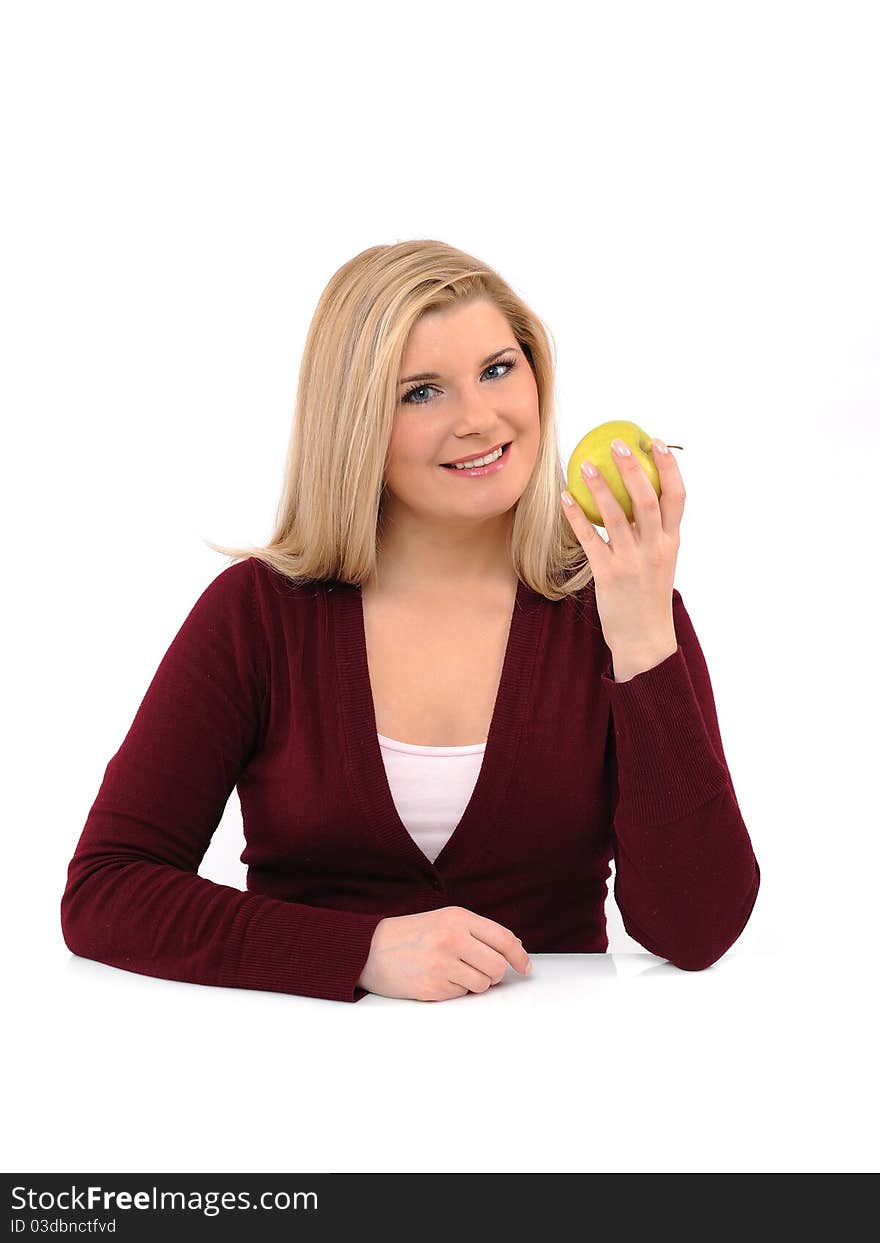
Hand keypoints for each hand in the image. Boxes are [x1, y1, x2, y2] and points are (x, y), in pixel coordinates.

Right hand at [356, 907, 531, 1001]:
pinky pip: (462, 995)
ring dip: (475, 983)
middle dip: (494, 973)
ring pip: (483, 984)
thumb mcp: (445, 920)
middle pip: (498, 966)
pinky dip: (456, 991)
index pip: (504, 939)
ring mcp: (442, 964)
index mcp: (458, 917)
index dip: (519, 956)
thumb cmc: (411, 934)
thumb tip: (515, 948)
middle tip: (479, 969)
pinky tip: (438, 978)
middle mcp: (452, 938)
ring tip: (453, 972)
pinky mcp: (433, 987)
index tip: (525, 967)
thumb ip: (478, 931)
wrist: (369, 950)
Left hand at [562, 437, 684, 656]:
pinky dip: (577, 516)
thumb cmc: (648, 594)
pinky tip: (565, 499)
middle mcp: (655, 548)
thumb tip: (637, 494)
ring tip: (585, 465)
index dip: (669, 467)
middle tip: (617, 444)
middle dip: (633, 468)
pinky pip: (590, 539)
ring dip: (600, 488)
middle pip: (647, 500)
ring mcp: (632, 562)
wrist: (644, 638)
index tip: (657, 442)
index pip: (677, 496)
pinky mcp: (608, 575)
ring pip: (616, 517)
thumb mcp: (661, 560)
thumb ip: (653, 531)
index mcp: (672, 541)